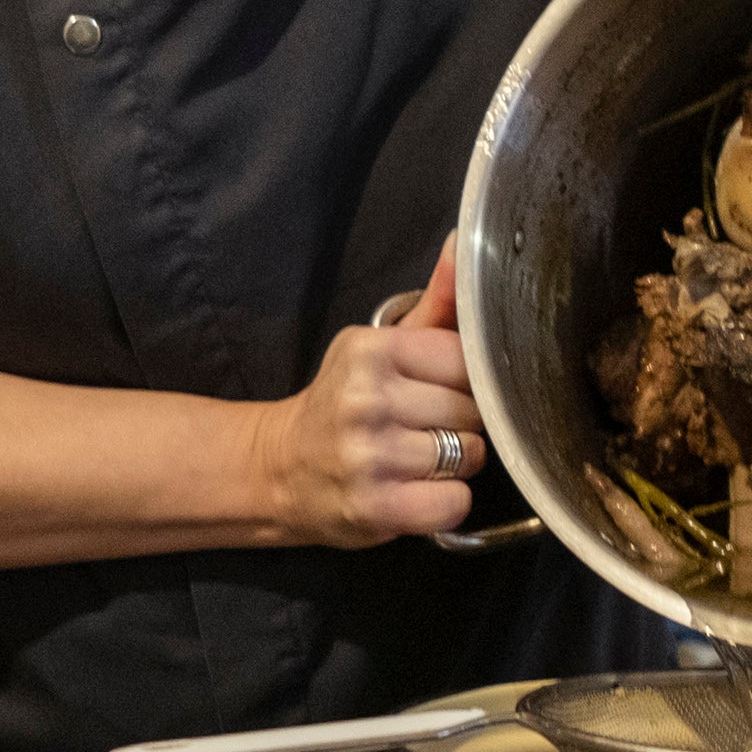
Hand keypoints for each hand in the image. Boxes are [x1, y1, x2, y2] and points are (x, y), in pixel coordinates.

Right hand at [249, 237, 489, 545]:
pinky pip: (454, 503)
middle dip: (462, 423)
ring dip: (456, 464)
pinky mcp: (376, 509)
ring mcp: (370, 457)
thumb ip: (435, 302)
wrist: (279, 468)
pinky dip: (446, 502)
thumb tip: (462, 242)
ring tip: (420, 460)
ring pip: (469, 455)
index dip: (464, 381)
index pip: (465, 359)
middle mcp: (367, 401)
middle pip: (472, 410)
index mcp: (372, 352)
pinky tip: (418, 492)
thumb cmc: (344, 404)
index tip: (438, 390)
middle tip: (426, 428)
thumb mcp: (381, 346)